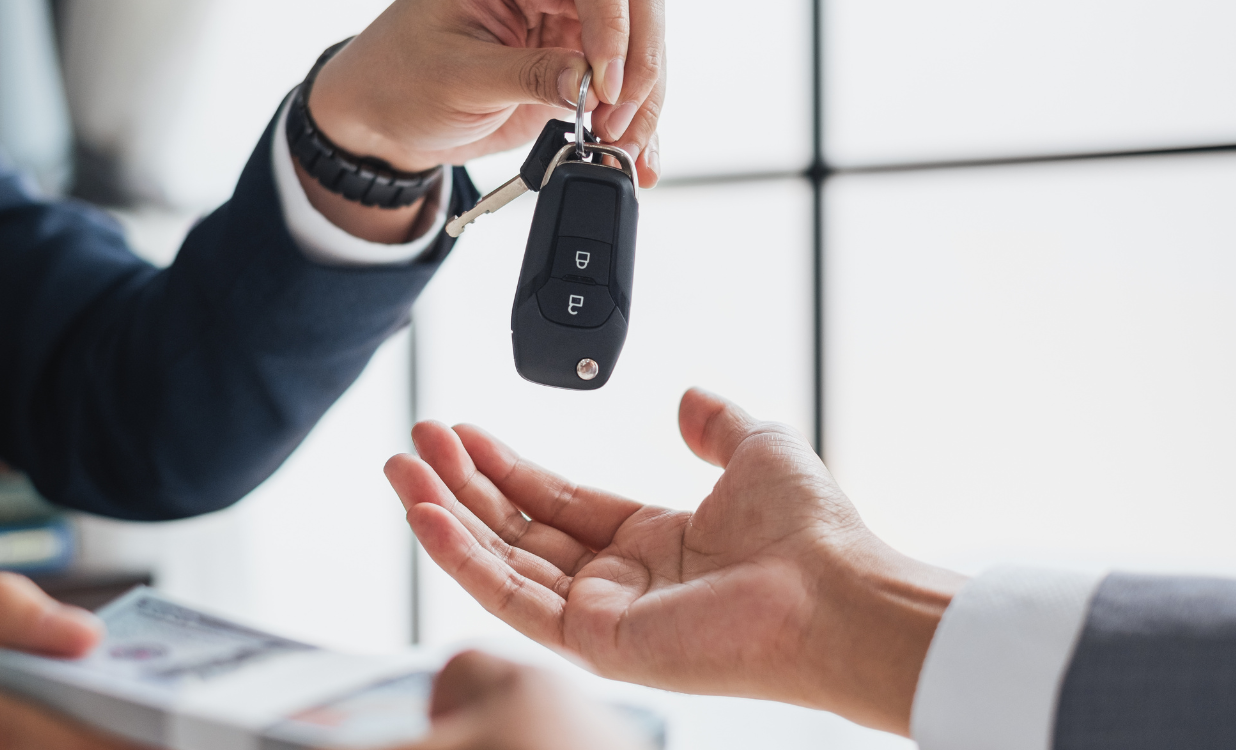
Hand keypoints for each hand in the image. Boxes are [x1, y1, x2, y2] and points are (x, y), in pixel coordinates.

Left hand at [296, 0, 663, 242]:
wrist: (385, 123)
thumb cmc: (400, 79)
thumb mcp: (458, 76)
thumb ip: (529, 76)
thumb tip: (589, 81)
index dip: (612, 28)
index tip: (604, 82)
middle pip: (633, 14)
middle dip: (639, 69)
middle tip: (618, 119)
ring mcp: (567, 35)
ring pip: (636, 59)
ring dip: (642, 107)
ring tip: (624, 148)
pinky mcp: (575, 76)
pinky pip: (622, 97)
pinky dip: (636, 128)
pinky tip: (638, 157)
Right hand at [385, 388, 967, 734]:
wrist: (834, 594)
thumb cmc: (812, 534)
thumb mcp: (758, 448)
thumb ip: (716, 423)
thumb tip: (689, 397)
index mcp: (653, 540)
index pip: (558, 501)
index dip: (507, 466)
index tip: (463, 434)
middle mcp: (621, 580)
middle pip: (518, 528)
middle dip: (462, 485)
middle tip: (415, 444)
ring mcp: (604, 615)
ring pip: (503, 561)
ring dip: (447, 515)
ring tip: (402, 470)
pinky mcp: (596, 642)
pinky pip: (513, 598)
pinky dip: (464, 558)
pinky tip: (428, 516)